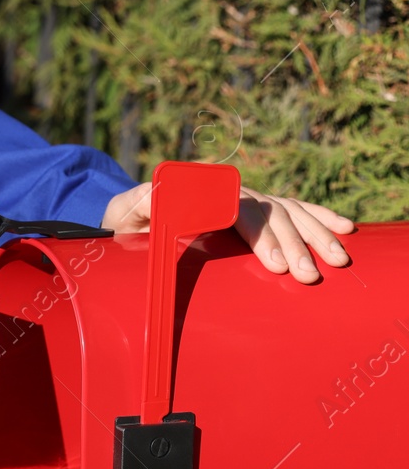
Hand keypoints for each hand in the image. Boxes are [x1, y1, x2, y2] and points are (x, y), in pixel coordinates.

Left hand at [100, 183, 355, 283]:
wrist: (129, 215)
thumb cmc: (126, 220)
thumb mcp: (125, 213)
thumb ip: (143, 203)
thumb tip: (165, 195)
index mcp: (201, 194)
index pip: (239, 212)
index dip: (261, 237)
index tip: (277, 264)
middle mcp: (230, 193)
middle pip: (270, 214)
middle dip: (293, 244)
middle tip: (307, 275)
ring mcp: (245, 199)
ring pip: (288, 211)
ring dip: (315, 234)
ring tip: (336, 259)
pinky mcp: (256, 208)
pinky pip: (294, 208)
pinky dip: (319, 217)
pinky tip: (344, 229)